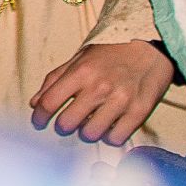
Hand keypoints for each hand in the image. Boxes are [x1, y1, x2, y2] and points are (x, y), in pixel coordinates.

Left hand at [30, 39, 176, 144]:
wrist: (150, 46)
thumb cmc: (110, 53)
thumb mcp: (79, 59)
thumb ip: (55, 80)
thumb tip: (35, 103)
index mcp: (81, 72)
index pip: (49, 102)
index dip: (39, 116)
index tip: (38, 122)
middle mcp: (100, 87)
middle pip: (67, 123)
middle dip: (63, 125)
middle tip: (68, 122)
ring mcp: (121, 101)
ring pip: (91, 134)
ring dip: (87, 132)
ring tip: (90, 122)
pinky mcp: (140, 111)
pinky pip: (116, 138)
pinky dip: (109, 136)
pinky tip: (109, 126)